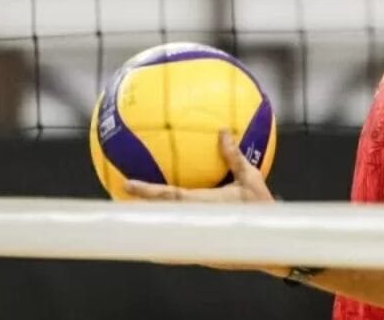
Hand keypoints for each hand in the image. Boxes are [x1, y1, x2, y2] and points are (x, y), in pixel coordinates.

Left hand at [124, 129, 281, 274]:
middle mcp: (194, 225)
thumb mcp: (251, 178)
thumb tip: (223, 131)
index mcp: (203, 205)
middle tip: (113, 205)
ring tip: (125, 224)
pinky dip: (160, 240)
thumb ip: (233, 156)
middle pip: (157, 221)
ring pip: (162, 237)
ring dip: (143, 231)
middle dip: (134, 215)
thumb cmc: (262, 210)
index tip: (127, 184)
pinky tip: (154, 238)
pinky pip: (174, 246)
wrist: (270, 244)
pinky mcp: (198, 252)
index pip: (169, 197)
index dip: (146, 191)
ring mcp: (194, 242)